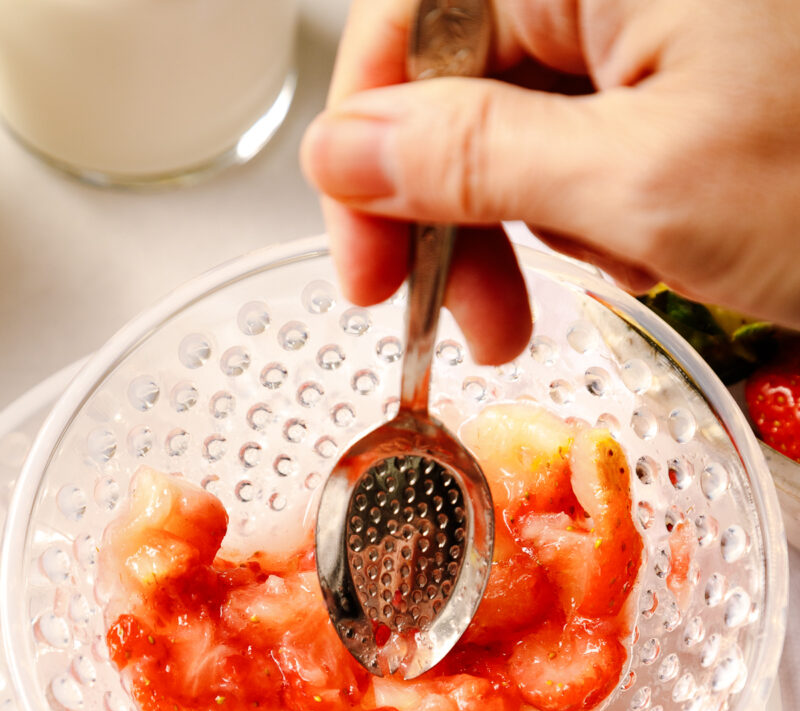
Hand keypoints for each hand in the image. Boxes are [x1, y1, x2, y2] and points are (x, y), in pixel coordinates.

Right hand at [301, 0, 799, 362]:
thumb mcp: (643, 183)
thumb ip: (471, 160)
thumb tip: (344, 151)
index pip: (410, 18)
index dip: (368, 146)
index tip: (366, 262)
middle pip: (461, 75)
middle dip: (453, 210)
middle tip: (464, 324)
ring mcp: (654, 15)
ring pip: (521, 118)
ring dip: (528, 226)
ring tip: (588, 291)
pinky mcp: (687, 65)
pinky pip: (588, 136)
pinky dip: (593, 213)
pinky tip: (643, 254)